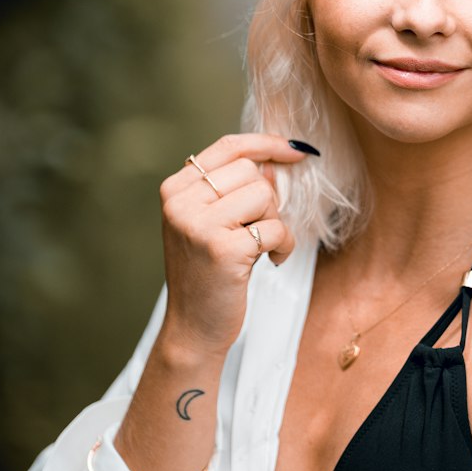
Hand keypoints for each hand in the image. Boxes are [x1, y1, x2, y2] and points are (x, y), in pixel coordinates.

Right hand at [158, 133, 310, 360]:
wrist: (194, 327)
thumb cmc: (208, 273)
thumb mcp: (212, 223)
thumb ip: (235, 190)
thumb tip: (273, 164)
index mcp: (175, 190)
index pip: (228, 147)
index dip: (266, 143)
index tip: (295, 150)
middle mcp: (181, 203)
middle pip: (251, 172)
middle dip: (267, 200)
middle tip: (258, 230)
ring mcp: (199, 226)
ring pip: (264, 196)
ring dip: (275, 222)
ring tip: (263, 248)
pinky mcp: (223, 249)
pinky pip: (275, 228)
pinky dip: (284, 245)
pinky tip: (271, 262)